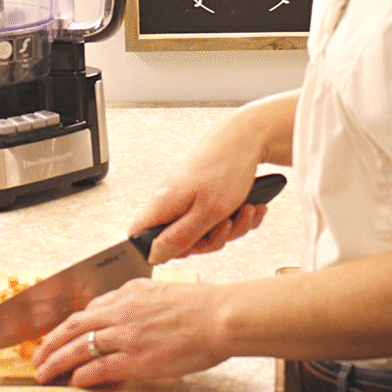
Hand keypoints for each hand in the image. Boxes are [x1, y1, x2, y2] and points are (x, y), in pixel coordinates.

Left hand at [31, 278, 228, 386]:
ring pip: (78, 346)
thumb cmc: (201, 306)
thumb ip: (139, 298)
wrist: (218, 316)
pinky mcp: (135, 359)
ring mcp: (126, 335)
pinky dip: (81, 375)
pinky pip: (98, 367)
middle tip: (36, 356)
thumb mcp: (163, 291)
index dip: (69, 324)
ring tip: (43, 373)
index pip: (90, 308)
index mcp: (130, 293)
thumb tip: (125, 304)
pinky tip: (74, 382)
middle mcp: (122, 311)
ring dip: (56, 361)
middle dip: (50, 342)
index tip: (59, 335)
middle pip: (74, 325)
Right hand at [130, 172, 268, 264]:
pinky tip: (251, 206)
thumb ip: (181, 238)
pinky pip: (218, 217)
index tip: (191, 247)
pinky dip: (238, 215)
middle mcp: (171, 200)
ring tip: (246, 210)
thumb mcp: (208, 212)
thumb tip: (154, 256)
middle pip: (181, 241)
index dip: (160, 253)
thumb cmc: (226, 168)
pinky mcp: (205, 193)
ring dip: (233, 226)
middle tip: (228, 224)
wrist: (247, 135)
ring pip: (205, 230)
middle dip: (213, 239)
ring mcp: (188, 196)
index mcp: (163, 204)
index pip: (140, 238)